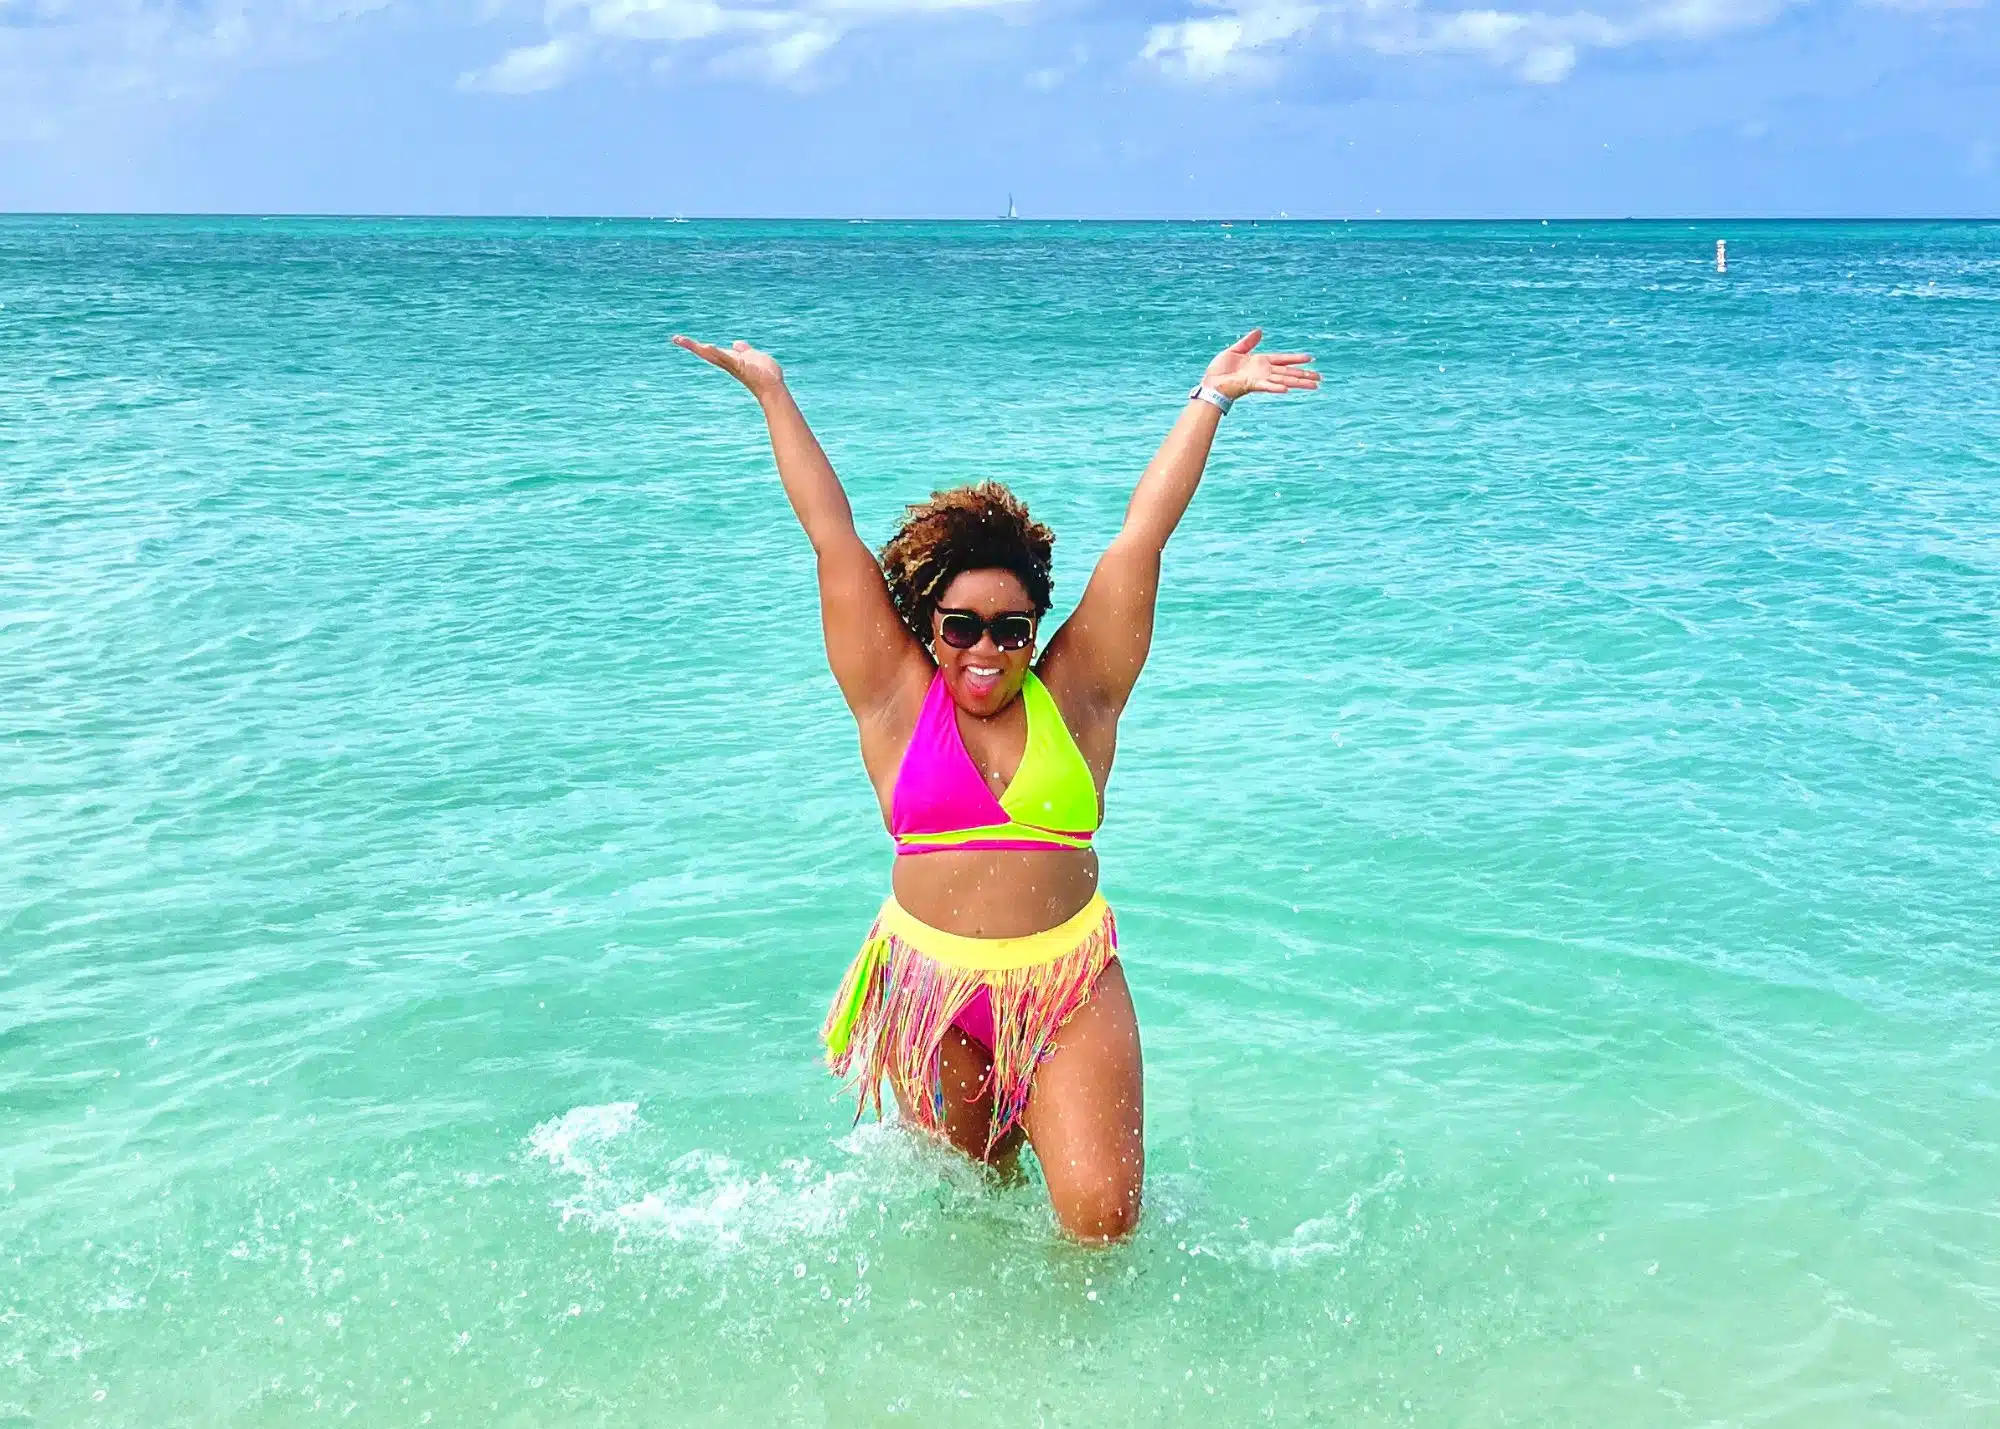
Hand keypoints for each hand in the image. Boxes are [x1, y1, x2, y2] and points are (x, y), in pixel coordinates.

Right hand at [673, 335, 786, 397]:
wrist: (773, 387)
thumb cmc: (764, 374)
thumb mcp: (752, 356)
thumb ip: (744, 350)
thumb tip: (736, 343)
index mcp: (729, 359)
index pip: (710, 351)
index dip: (696, 345)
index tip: (679, 339)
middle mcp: (728, 363)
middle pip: (706, 353)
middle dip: (691, 346)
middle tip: (675, 338)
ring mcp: (733, 365)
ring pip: (713, 355)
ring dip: (700, 348)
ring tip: (685, 341)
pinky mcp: (741, 366)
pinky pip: (727, 358)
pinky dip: (717, 353)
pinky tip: (707, 346)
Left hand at [1202, 329, 1319, 401]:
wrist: (1209, 384)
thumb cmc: (1219, 370)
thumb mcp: (1234, 350)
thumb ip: (1248, 342)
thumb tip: (1259, 331)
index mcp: (1260, 362)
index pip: (1283, 360)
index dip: (1296, 359)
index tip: (1310, 358)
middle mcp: (1263, 372)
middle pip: (1288, 372)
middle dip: (1304, 375)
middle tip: (1320, 378)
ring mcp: (1259, 379)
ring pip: (1283, 380)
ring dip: (1298, 383)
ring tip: (1313, 385)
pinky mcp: (1251, 385)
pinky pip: (1266, 386)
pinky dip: (1276, 387)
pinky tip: (1287, 389)